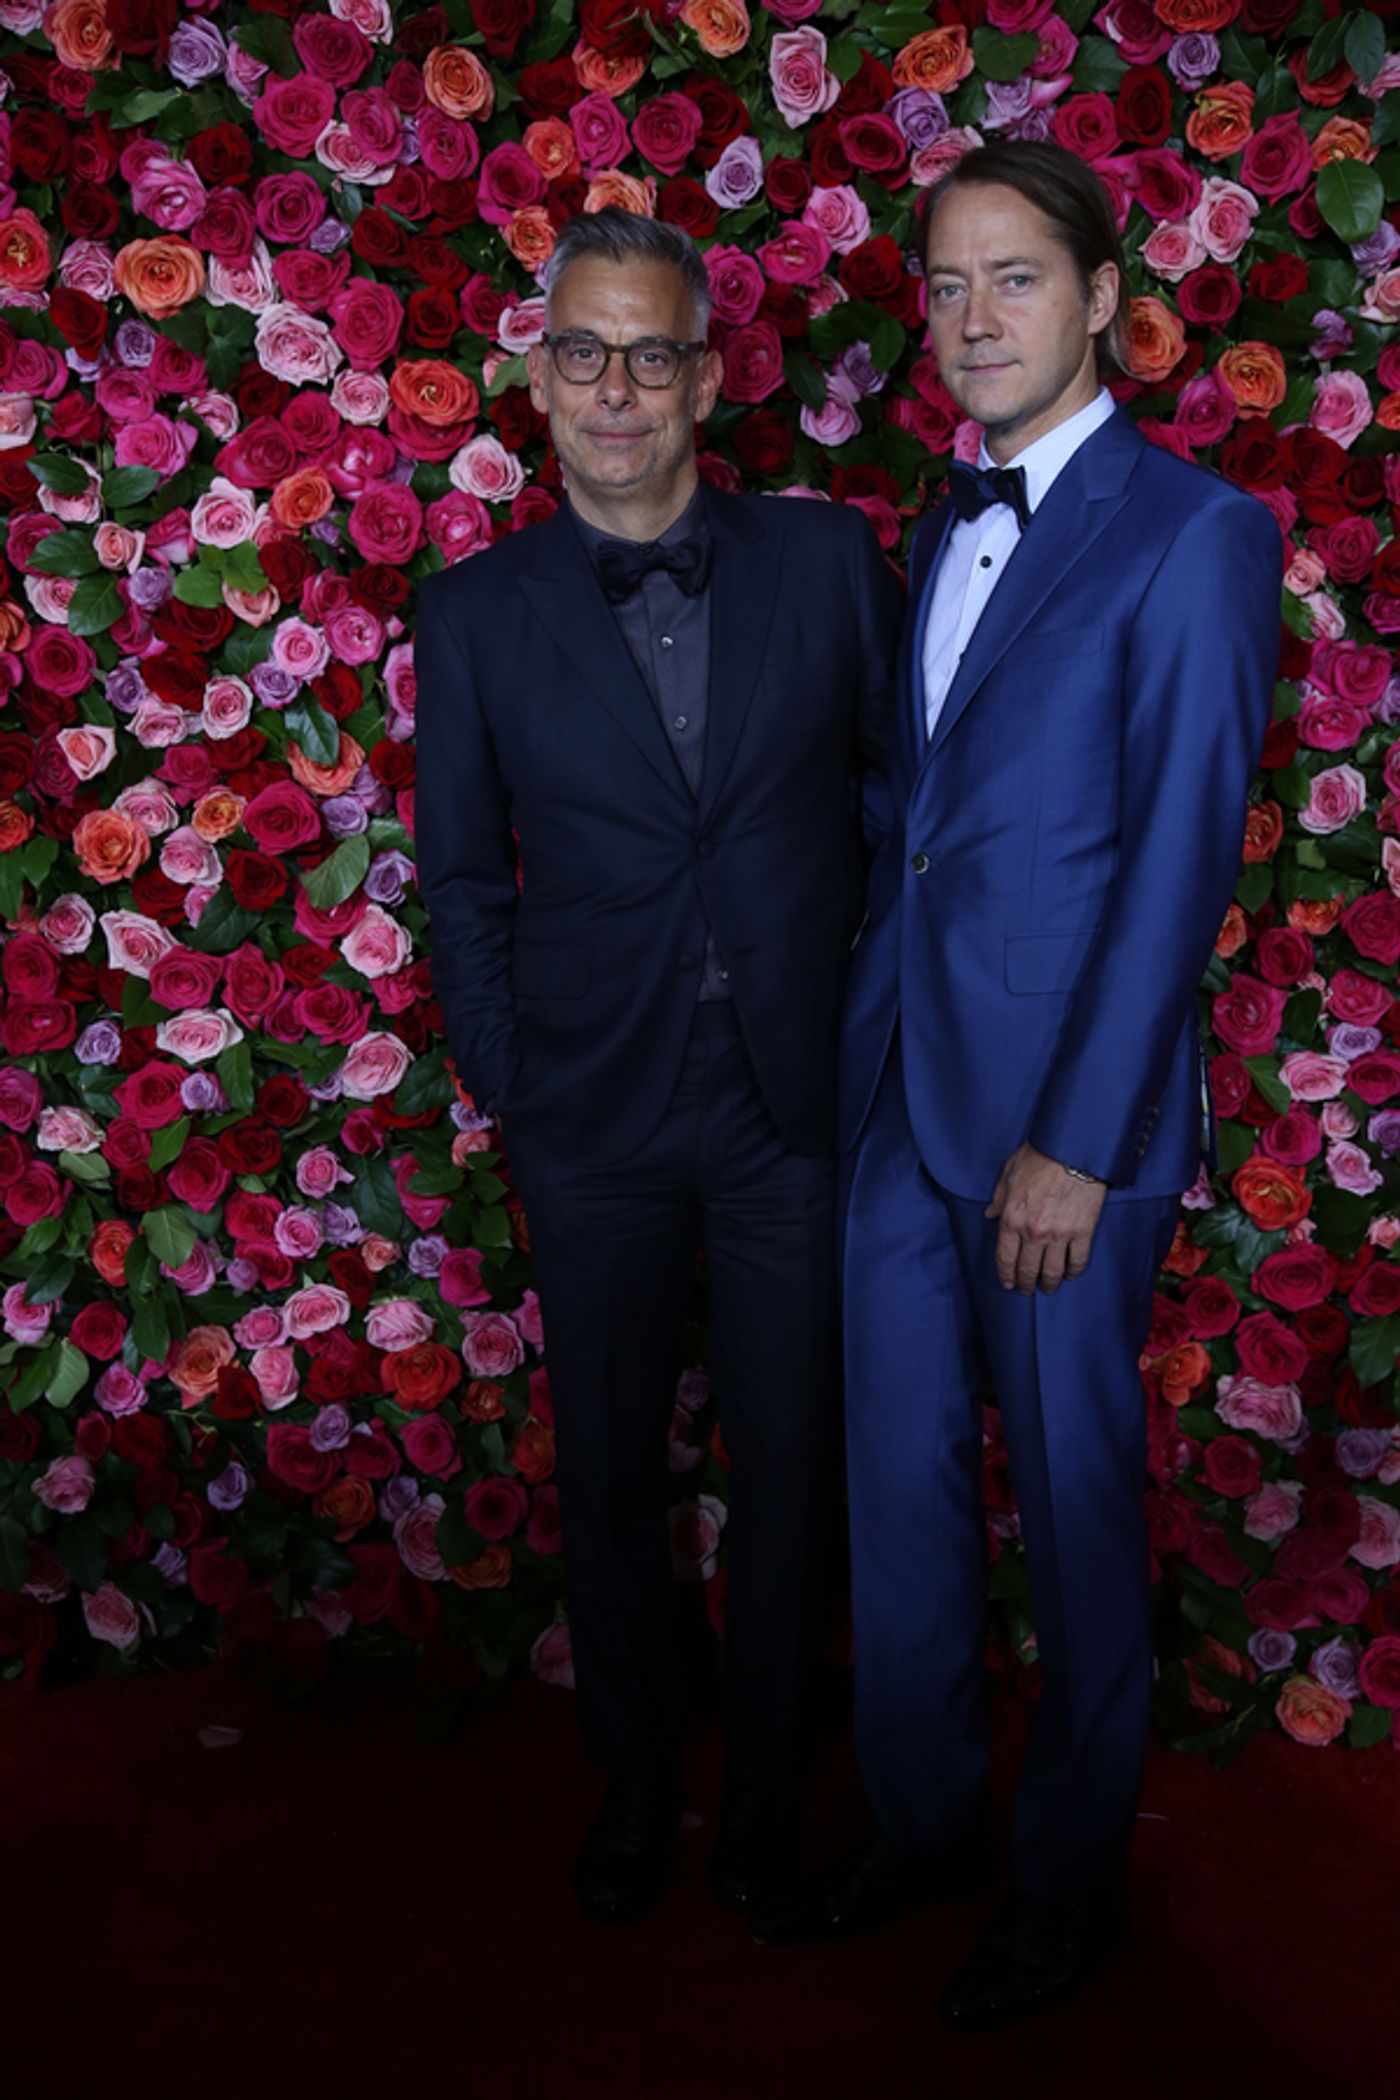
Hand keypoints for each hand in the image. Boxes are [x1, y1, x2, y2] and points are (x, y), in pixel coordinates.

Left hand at [984, 1144, 1107, 1295]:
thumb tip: (989, 1214)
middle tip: (1028, 1290)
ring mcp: (1059, 1234)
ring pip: (1053, 1271)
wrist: (1073, 1149)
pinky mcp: (1083, 1231)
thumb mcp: (1009, 1174)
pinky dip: (1074, 1271)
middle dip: (1027, 1283)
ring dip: (1050, 1284)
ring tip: (1049, 1288)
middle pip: (1028, 1269)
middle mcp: (1033, 1232)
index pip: (1005, 1258)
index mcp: (1011, 1218)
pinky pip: (1078, 1260)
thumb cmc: (1039, 1157)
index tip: (1008, 1284)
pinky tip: (1071, 1275)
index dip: (1006, 1275)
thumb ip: (998, 1198)